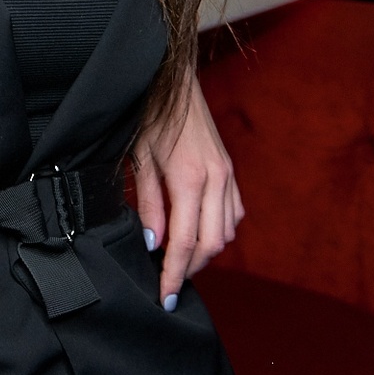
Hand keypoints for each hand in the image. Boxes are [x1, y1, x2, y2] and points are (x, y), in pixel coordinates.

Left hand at [130, 71, 243, 309]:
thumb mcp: (139, 157)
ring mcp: (228, 175)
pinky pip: (234, 214)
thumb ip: (149, 203)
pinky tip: (198, 233)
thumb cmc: (149, 112)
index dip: (175, 274)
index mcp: (190, 178)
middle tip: (168, 283)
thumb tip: (154, 243)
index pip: (184, 242)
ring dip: (205, 252)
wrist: (172, 77)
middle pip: (211, 245)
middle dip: (190, 269)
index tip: (166, 297)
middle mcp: (216, 179)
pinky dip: (219, 232)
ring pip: (226, 233)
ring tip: (179, 261)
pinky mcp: (231, 171)